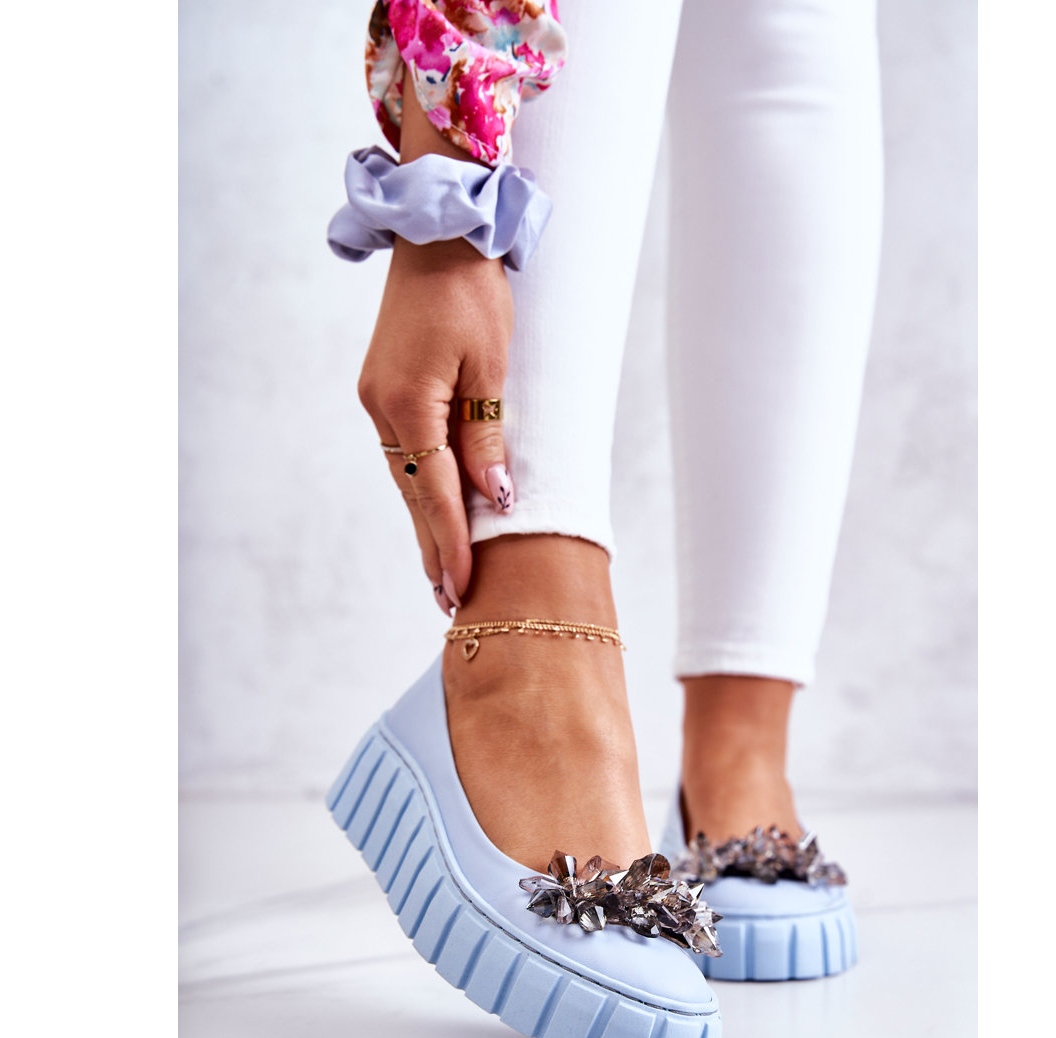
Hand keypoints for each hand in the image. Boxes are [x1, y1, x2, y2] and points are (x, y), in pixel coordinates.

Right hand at [357, 233, 513, 613]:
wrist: (438, 234)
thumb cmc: (473, 294)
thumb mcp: (490, 367)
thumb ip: (486, 437)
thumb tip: (494, 498)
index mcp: (407, 403)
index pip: (436, 492)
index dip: (451, 543)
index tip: (461, 588)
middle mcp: (382, 407)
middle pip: (414, 492)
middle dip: (434, 547)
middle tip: (448, 600)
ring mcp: (376, 398)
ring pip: (406, 475)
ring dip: (425, 522)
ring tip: (441, 571)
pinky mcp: (382, 388)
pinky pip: (404, 451)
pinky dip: (421, 486)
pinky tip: (432, 511)